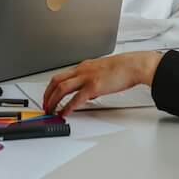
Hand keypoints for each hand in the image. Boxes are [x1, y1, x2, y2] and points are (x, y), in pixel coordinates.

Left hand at [42, 51, 161, 115]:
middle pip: (56, 81)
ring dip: (53, 100)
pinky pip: (76, 99)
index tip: (49, 95)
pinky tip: (64, 113)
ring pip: (62, 88)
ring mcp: (87, 78)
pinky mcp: (94, 87)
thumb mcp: (102, 71)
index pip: (61, 75)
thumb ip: (92, 80)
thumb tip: (87, 94)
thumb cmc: (122, 68)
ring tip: (50, 110)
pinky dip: (67, 107)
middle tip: (45, 104)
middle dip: (47, 94)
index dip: (52, 87)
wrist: (133, 65)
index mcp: (84, 66)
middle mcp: (82, 70)